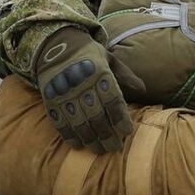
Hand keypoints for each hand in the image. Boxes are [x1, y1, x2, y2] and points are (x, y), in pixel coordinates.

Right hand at [33, 25, 142, 152]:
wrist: (54, 44)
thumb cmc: (88, 54)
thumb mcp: (109, 58)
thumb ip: (126, 75)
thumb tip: (144, 89)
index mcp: (99, 73)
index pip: (113, 101)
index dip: (120, 119)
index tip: (127, 132)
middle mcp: (81, 84)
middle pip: (97, 116)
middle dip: (107, 135)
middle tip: (115, 148)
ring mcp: (64, 92)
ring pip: (79, 122)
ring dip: (90, 139)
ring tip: (99, 150)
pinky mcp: (50, 99)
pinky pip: (59, 121)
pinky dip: (68, 135)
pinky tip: (77, 145)